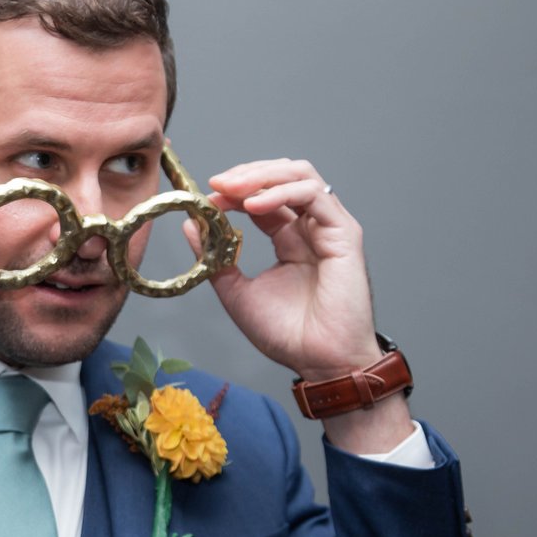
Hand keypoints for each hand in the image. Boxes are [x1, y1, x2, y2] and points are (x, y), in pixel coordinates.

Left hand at [189, 158, 377, 378]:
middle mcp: (310, 228)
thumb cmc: (288, 334)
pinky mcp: (345, 234)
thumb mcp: (237, 292)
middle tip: (217, 184)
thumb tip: (192, 226)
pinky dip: (283, 193)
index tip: (206, 198)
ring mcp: (329, 228)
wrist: (319, 362)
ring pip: (301, 176)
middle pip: (282, 177)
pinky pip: (316, 196)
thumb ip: (216, 258)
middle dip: (247, 175)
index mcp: (289, 238)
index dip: (234, 192)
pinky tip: (255, 205)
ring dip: (263, 176)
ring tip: (232, 189)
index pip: (262, 198)